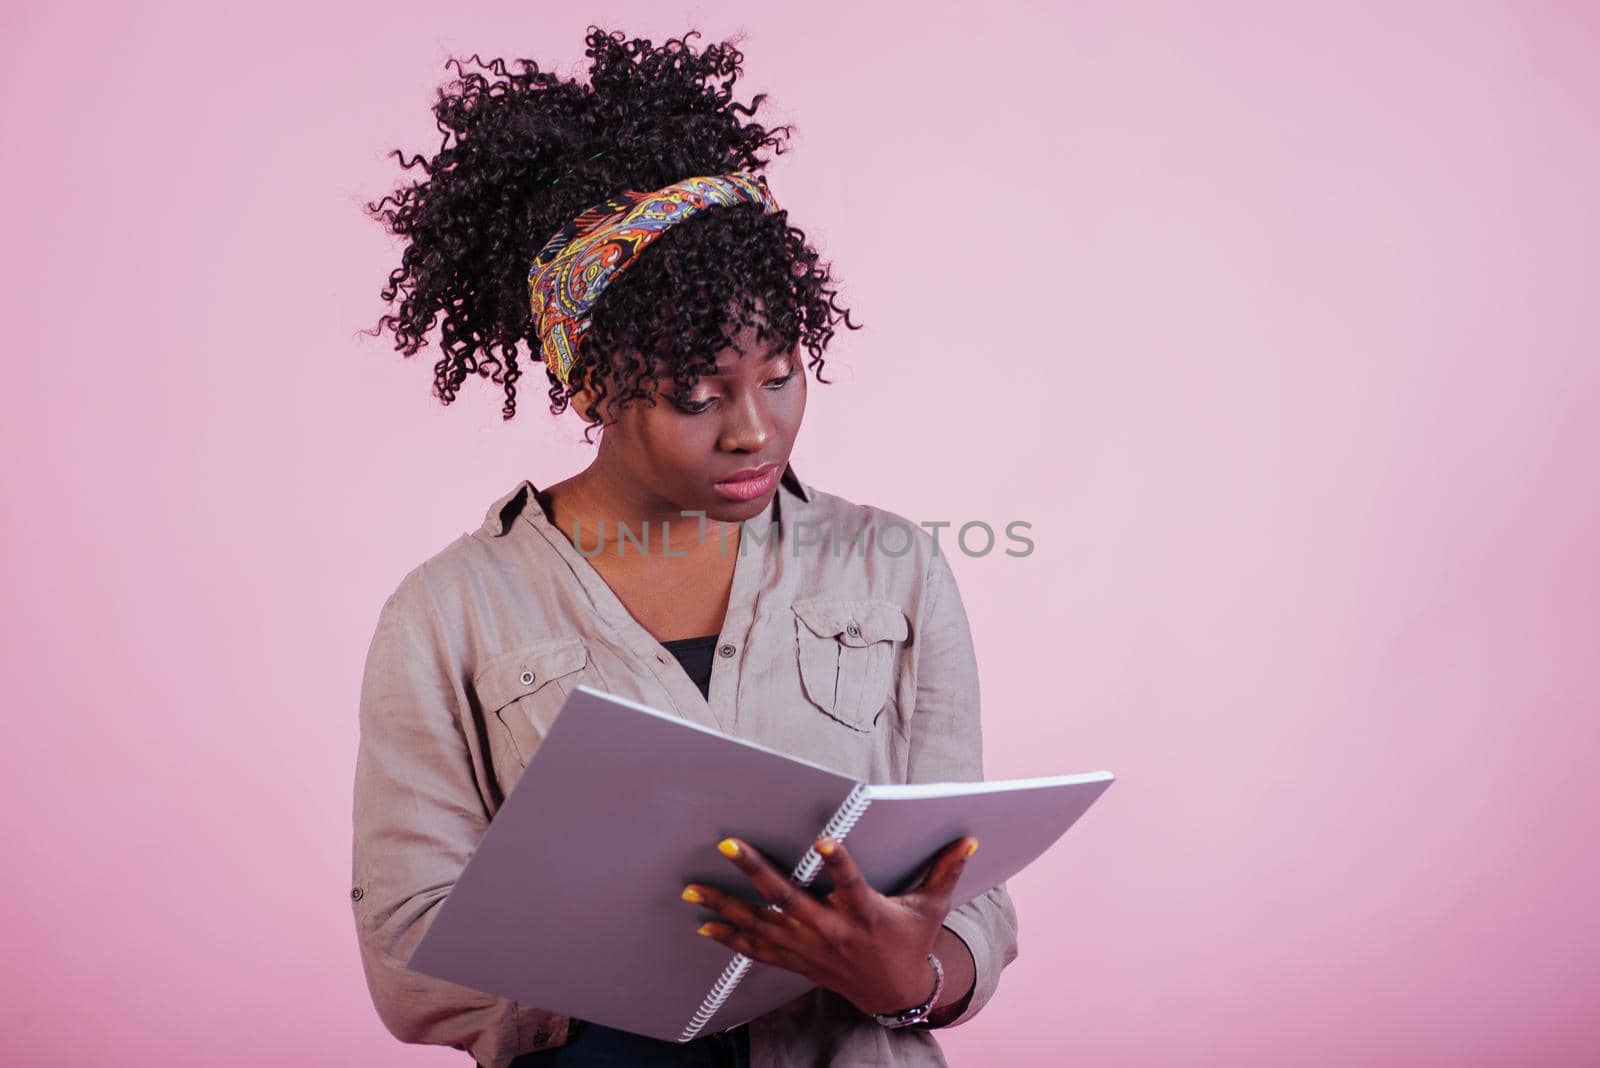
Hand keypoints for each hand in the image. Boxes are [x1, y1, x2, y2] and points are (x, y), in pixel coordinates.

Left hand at [681, 833, 978, 1016]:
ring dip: (727, 906)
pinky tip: (704, 925)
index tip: (820, 840)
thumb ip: (945, 871)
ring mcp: (811, 949)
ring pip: (764, 925)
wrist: (896, 995)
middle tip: (729, 847)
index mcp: (867, 913)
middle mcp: (834, 932)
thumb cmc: (911, 941)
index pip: (851, 882)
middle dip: (757, 873)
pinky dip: (731, 938)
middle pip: (790, 900)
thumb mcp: (932, 908)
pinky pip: (759, 951)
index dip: (836, 862)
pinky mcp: (799, 961)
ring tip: (694, 889)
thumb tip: (969, 838)